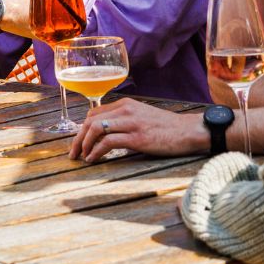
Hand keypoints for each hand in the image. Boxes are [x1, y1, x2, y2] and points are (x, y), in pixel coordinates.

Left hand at [68, 98, 205, 162]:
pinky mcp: (138, 137)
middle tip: (73, 153)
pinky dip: (96, 151)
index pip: (94, 113)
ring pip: (96, 128)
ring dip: (84, 144)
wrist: (190, 131)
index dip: (82, 128)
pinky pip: (108, 142)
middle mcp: (126, 110)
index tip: (79, 142)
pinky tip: (93, 159)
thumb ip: (125, 120)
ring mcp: (132, 123)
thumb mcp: (143, 117)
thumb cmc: (168, 128)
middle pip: (90, 120)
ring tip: (81, 157)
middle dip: (78, 138)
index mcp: (126, 104)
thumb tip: (106, 134)